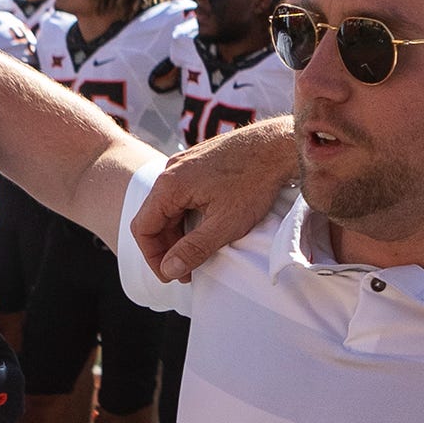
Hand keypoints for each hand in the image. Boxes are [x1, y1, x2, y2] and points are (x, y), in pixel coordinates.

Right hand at [134, 119, 299, 279]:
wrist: (279, 146)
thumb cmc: (254, 182)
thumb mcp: (224, 224)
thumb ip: (193, 249)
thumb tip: (169, 270)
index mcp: (169, 185)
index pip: (143, 228)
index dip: (153, 257)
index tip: (170, 276)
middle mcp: (171, 170)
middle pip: (155, 217)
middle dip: (168, 248)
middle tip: (186, 271)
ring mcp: (185, 164)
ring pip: (170, 206)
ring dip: (179, 232)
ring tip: (197, 254)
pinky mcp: (200, 162)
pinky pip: (184, 194)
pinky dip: (189, 216)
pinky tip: (207, 228)